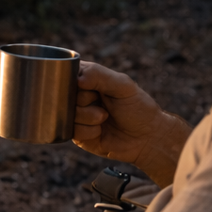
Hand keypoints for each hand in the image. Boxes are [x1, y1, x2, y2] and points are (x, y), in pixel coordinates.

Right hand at [73, 61, 189, 185]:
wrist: (147, 138)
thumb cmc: (138, 107)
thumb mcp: (123, 85)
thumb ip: (99, 75)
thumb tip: (77, 79)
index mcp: (88, 80)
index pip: (67, 73)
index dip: (75, 81)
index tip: (90, 87)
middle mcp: (79, 97)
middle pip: (64, 94)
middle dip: (85, 100)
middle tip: (102, 104)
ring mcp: (77, 116)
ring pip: (67, 113)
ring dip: (89, 117)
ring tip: (104, 118)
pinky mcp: (78, 135)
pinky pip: (72, 131)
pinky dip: (89, 131)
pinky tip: (101, 131)